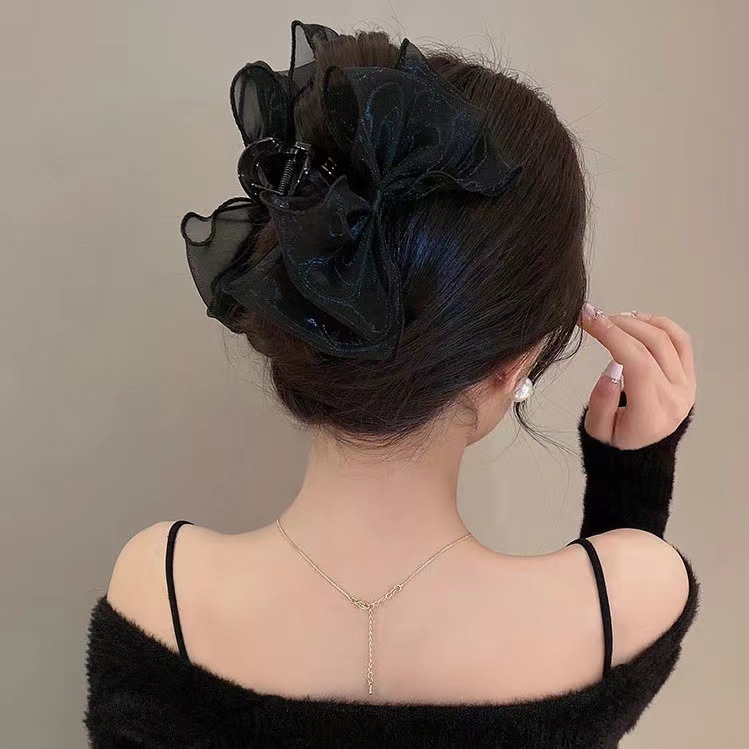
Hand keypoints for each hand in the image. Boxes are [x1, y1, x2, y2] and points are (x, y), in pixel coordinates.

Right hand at [578, 305, 696, 448]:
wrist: (641, 453)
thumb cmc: (616, 443)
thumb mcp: (597, 431)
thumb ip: (601, 403)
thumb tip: (610, 370)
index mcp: (652, 414)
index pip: (637, 364)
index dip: (613, 336)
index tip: (590, 320)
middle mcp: (676, 398)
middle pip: (653, 346)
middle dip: (619, 324)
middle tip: (593, 316)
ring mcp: (686, 385)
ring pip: (669, 338)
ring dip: (638, 321)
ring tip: (612, 319)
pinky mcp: (688, 376)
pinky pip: (681, 341)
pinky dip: (660, 324)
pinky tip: (637, 320)